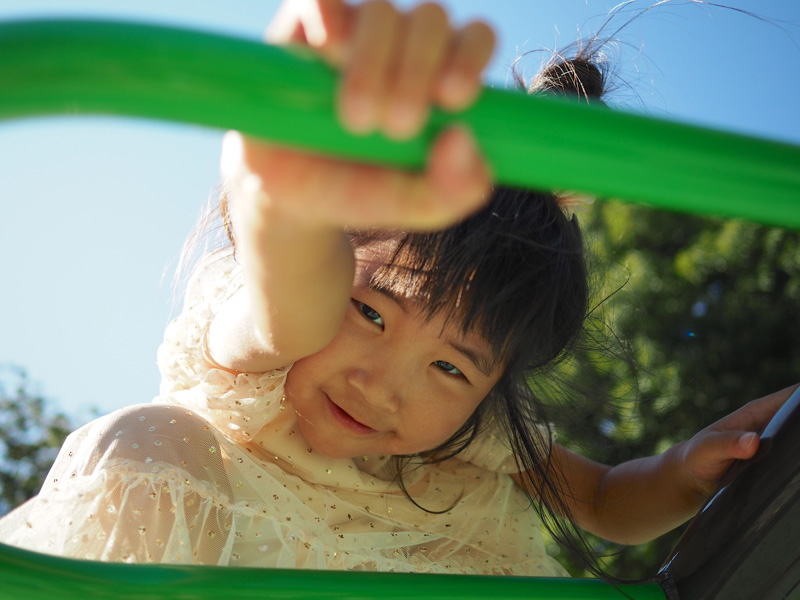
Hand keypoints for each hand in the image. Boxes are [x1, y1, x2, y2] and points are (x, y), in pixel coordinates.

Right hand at [221, 0, 494, 230]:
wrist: (291, 197)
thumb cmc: (361, 192)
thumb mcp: (415, 208)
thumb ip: (456, 189)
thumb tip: (462, 136)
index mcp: (441, 75)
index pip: (475, 38)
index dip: (470, 57)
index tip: (453, 98)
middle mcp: (403, 43)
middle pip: (432, 19)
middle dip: (418, 72)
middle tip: (398, 126)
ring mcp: (355, 30)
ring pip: (382, 11)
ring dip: (375, 62)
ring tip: (356, 119)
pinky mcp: (306, 27)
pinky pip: (322, 0)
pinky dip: (330, 18)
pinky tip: (330, 50)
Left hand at [677, 384, 798, 496]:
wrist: (689, 477)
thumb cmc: (696, 457)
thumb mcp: (708, 449)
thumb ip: (727, 444)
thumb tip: (752, 441)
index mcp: (756, 412)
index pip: (793, 397)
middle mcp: (767, 423)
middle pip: (799, 418)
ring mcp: (772, 441)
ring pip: (796, 437)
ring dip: (799, 445)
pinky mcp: (773, 458)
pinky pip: (791, 456)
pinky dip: (796, 460)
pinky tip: (798, 473)